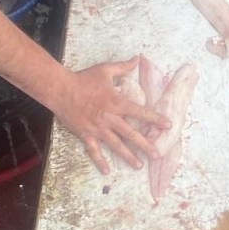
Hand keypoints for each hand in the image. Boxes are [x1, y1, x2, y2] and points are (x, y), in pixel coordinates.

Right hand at [48, 57, 169, 174]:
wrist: (60, 89)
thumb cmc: (83, 79)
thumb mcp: (105, 70)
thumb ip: (124, 67)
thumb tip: (138, 58)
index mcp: (117, 103)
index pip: (141, 112)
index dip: (155, 119)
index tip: (168, 126)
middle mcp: (110, 118)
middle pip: (131, 134)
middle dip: (146, 145)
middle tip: (157, 155)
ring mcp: (98, 128)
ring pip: (116, 145)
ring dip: (128, 156)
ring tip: (139, 166)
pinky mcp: (85, 134)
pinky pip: (94, 150)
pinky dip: (100, 161)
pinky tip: (107, 171)